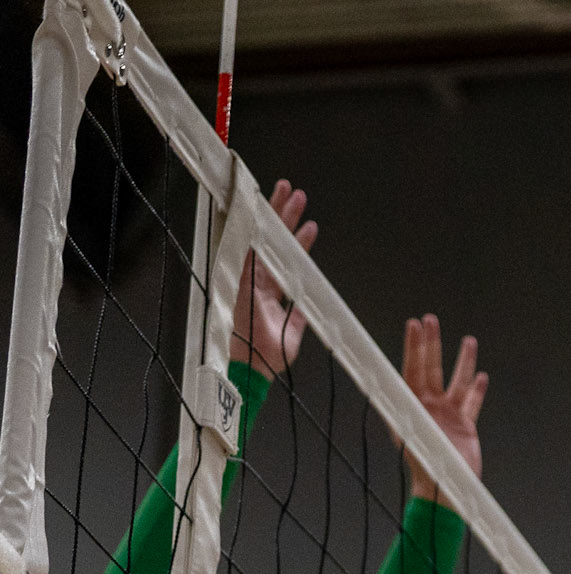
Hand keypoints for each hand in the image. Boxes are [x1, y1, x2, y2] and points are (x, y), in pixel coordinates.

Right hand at [229, 179, 317, 379]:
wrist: (253, 368)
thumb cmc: (268, 358)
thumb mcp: (293, 335)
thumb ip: (299, 316)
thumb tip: (310, 305)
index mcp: (271, 294)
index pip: (287, 261)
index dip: (299, 243)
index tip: (310, 225)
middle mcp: (260, 282)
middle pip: (274, 243)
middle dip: (285, 217)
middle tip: (295, 193)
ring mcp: (250, 279)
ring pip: (264, 239)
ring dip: (277, 216)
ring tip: (288, 191)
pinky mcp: (242, 280)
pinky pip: (250, 248)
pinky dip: (256, 229)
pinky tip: (263, 211)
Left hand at [401, 316, 488, 498]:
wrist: (445, 491)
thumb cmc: (425, 468)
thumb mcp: (413, 436)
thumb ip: (407, 414)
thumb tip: (398, 392)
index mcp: (412, 407)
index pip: (411, 369)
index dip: (413, 346)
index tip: (415, 324)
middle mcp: (429, 408)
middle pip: (431, 368)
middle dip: (432, 344)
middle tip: (431, 319)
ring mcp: (447, 416)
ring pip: (456, 382)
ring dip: (462, 361)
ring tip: (469, 340)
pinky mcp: (464, 428)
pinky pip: (472, 404)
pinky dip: (477, 390)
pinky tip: (481, 376)